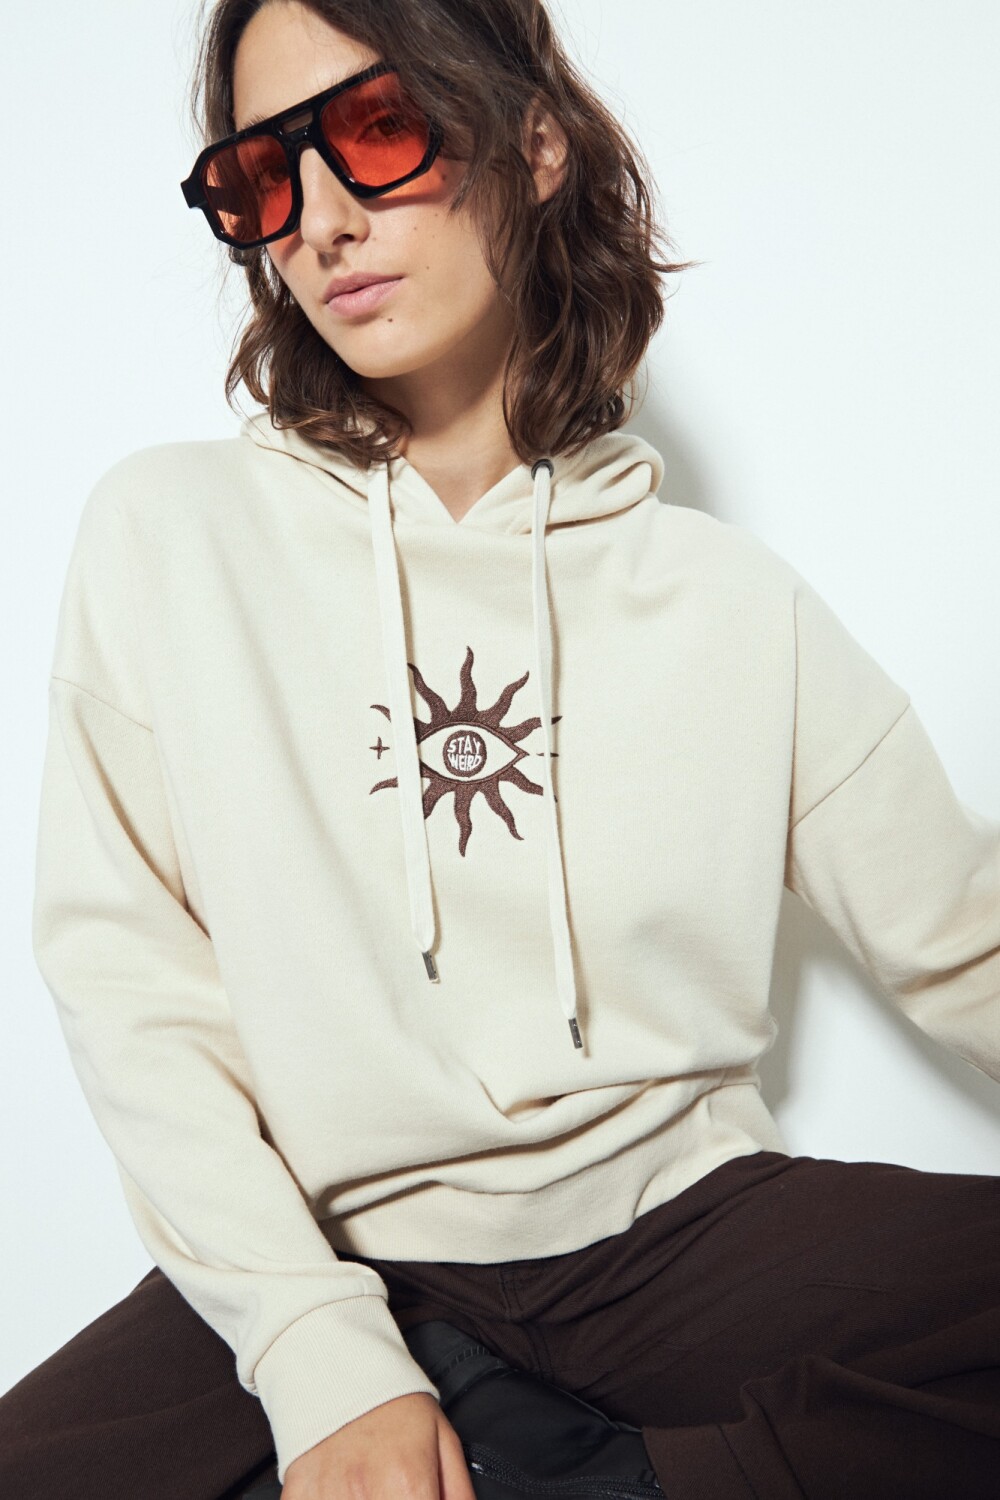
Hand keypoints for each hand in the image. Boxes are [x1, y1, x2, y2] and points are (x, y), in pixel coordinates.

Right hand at [281, 1390, 477, 1498]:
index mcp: (408, 1482)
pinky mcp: (296, 1495)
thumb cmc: (397, 1406)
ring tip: (371, 1493)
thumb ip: (458, 1496)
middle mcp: (364, 1492)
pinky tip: (343, 1494)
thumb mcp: (443, 1442)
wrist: (339, 1364)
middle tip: (395, 1495)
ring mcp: (326, 1495)